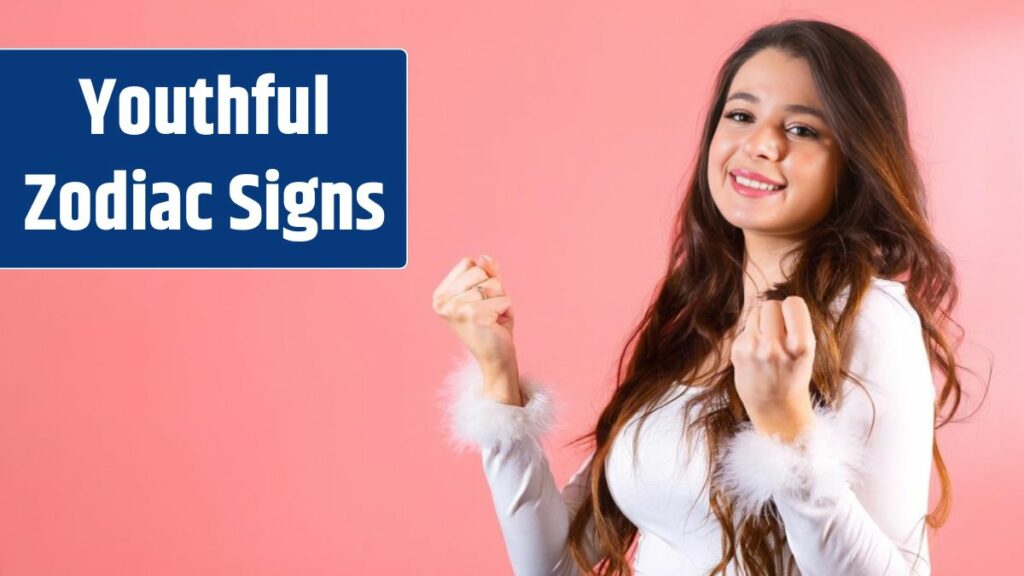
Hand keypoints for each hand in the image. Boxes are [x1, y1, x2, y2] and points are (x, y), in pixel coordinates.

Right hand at [431, 254, 517, 374]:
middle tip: (488, 311)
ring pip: (493, 285)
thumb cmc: (492, 324)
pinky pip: (503, 299)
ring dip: (500, 301)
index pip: (468, 263)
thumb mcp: (488, 293)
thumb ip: (487, 272)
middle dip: (493, 290)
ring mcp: (455, 308)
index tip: (479, 301)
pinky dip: (507, 311)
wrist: (496, 358)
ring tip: (493, 318)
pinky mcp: (473, 316)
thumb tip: (484, 258)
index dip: (482, 278)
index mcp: (440, 294)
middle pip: (480, 271)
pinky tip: (496, 325)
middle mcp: (442, 301)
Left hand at [730, 297, 816, 441]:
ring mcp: (753, 349)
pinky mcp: (737, 351)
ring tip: (768, 342)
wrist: (775, 409)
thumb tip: (778, 299)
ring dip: (761, 322)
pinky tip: (756, 353)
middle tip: (779, 331)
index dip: (793, 309)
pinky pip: (745, 327)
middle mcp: (775, 347)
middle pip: (771, 304)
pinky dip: (750, 335)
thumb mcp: (808, 352)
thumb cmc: (794, 377)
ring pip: (755, 312)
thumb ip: (795, 325)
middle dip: (775, 313)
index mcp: (800, 346)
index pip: (793, 303)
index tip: (793, 321)